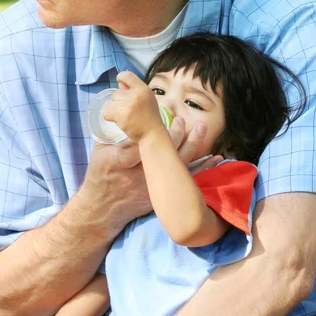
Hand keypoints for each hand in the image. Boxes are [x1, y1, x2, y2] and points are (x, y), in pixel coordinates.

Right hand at [81, 113, 190, 234]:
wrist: (103, 208)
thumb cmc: (100, 174)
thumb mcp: (100, 152)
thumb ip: (113, 133)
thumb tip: (123, 107)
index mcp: (120, 162)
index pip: (140, 144)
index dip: (154, 131)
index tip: (164, 116)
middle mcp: (139, 175)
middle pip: (162, 155)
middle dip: (176, 136)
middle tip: (183, 120)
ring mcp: (153, 186)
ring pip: (177, 166)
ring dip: (192, 146)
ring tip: (201, 128)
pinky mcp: (163, 194)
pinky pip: (186, 181)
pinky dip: (201, 168)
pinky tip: (215, 159)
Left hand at [102, 71, 163, 142]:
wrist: (152, 134)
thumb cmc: (149, 117)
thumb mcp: (146, 99)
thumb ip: (133, 90)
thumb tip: (120, 82)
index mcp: (143, 89)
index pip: (127, 75)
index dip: (121, 78)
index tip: (120, 84)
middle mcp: (136, 94)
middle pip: (116, 93)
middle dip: (119, 102)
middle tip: (129, 111)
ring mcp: (128, 104)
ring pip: (110, 103)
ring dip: (114, 111)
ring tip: (125, 117)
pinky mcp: (121, 115)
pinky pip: (106, 113)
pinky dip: (110, 118)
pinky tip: (120, 121)